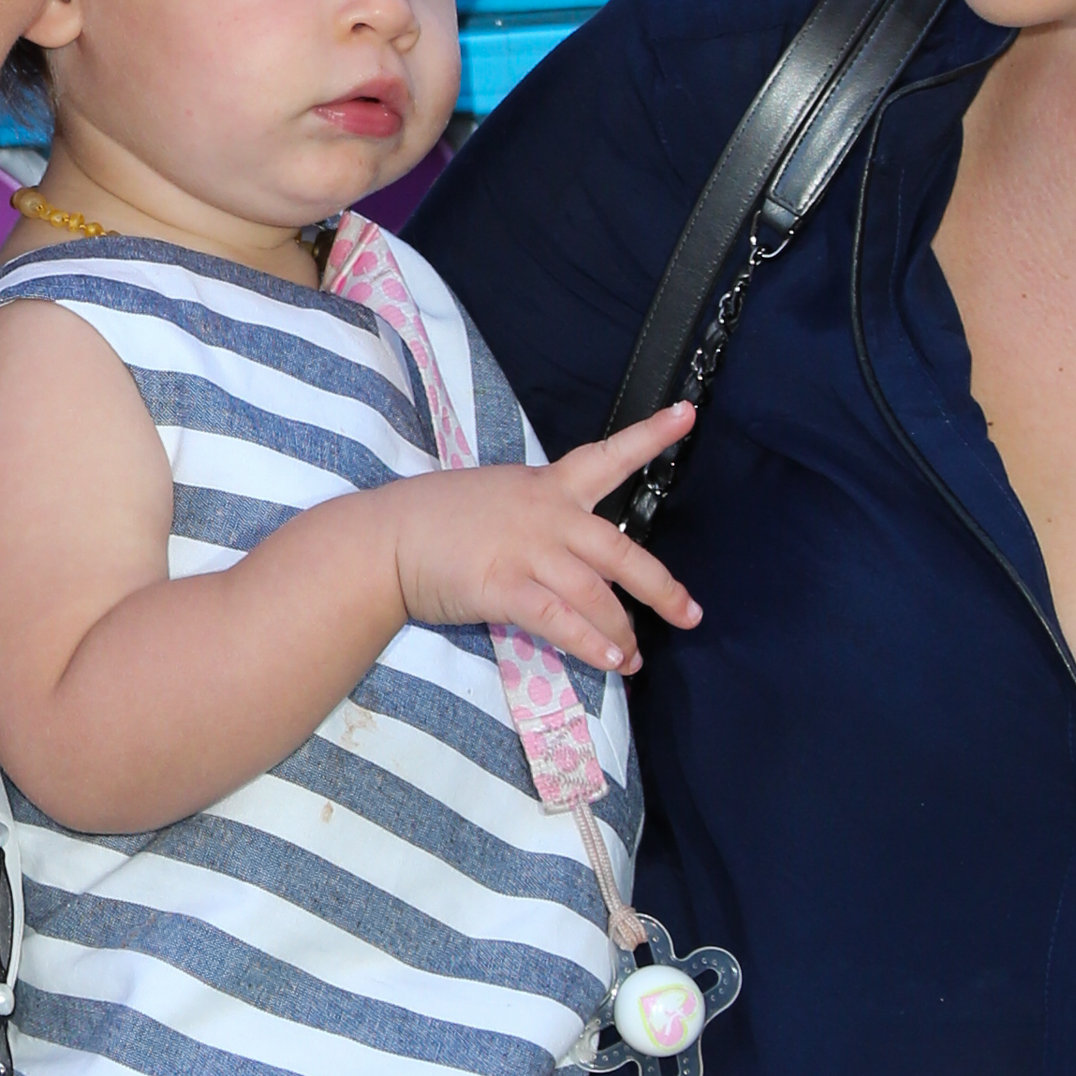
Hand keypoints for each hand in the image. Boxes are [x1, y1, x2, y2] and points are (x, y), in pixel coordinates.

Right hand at [382, 404, 701, 671]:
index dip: (650, 435)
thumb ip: (541, 518)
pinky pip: (561, 620)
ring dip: (622, 631)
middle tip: (689, 613)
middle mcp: (546, 514)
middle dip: (660, 587)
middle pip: (620, 549)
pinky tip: (610, 661)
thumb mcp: (498, 499)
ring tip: (634, 658)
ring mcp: (527, 551)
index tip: (687, 414)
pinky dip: (591, 644)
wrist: (385, 539)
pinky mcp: (505, 588)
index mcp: (546, 485)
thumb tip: (576, 556)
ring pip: (596, 593)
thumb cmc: (437, 518)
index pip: (607, 455)